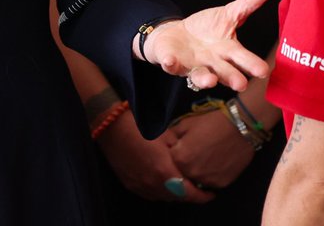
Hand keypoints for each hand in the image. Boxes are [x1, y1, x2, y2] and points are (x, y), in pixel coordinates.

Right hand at [97, 111, 212, 203]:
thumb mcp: (167, 136)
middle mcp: (152, 184)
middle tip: (198, 186)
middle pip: (177, 198)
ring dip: (175, 193)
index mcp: (164, 171)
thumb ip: (182, 154)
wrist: (110, 125)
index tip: (212, 193)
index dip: (203, 196)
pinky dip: (160, 190)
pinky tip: (162, 180)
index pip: (189, 193)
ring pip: (164, 197)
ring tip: (181, 182)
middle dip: (190, 194)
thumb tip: (193, 163)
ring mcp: (140, 186)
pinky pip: (150, 194)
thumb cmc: (139, 126)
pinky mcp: (130, 184)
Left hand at [144, 0, 273, 90]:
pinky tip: (170, 61)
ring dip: (205, 79)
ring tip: (210, 80)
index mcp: (229, 51)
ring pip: (201, 76)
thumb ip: (248, 3)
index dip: (252, 65)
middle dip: (233, 78)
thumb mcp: (228, 14)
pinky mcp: (173, 63)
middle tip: (241, 84)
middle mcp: (214, 64)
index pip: (243, 59)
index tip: (263, 70)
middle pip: (225, 72)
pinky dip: (170, 64)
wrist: (178, 36)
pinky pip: (171, 65)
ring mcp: (193, 65)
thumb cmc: (208, 28)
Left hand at [165, 108, 254, 189]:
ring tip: (206, 157)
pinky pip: (210, 182)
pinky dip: (211, 175)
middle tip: (195, 152)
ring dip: (197, 171)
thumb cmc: (211, 123)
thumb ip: (173, 136)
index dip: (175, 154)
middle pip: (182, 173)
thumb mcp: (186, 124)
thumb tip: (167, 142)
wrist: (240, 128)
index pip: (169, 161)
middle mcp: (191, 173)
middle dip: (185, 164)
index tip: (182, 147)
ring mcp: (207, 180)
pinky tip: (216, 162)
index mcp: (180, 158)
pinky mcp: (221, 184)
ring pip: (196, 179)